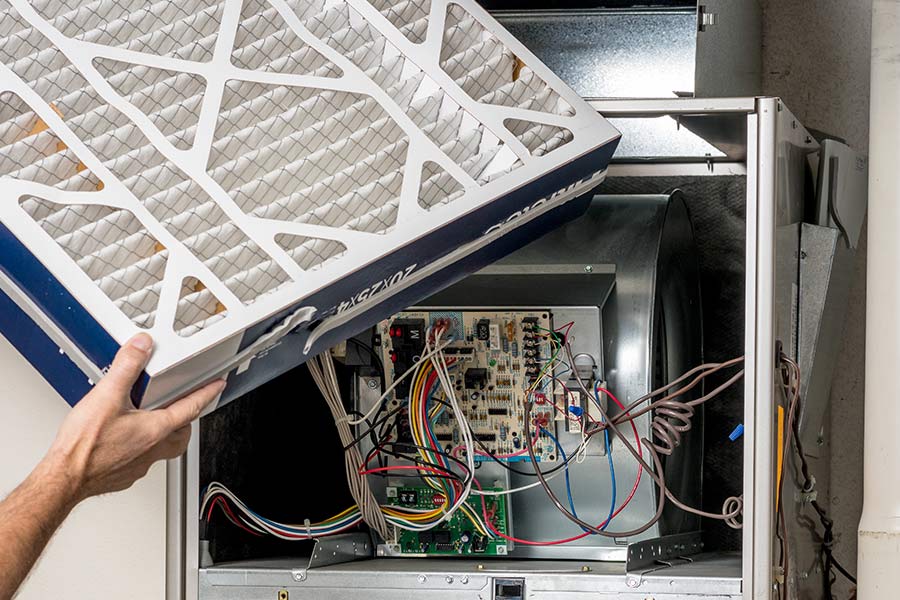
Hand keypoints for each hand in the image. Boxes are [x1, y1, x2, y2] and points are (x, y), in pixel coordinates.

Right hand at [42, 333, 224, 501]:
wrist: (64, 479)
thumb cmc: (84, 447)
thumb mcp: (107, 396)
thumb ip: (127, 367)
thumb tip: (142, 346)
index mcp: (155, 429)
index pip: (191, 407)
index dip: (207, 393)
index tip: (217, 385)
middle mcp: (152, 449)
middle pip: (182, 433)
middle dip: (187, 418)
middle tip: (186, 406)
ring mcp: (139, 465)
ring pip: (163, 449)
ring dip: (164, 434)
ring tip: (153, 421)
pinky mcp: (123, 475)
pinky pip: (141, 461)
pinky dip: (140, 449)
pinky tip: (125, 441)